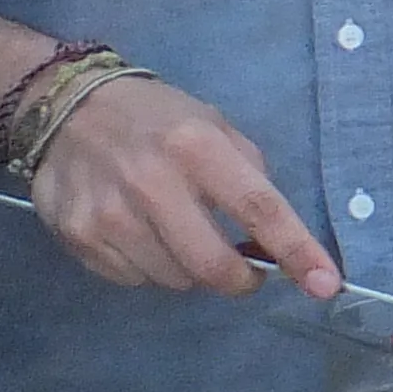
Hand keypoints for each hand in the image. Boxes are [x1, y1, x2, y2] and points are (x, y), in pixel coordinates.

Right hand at [27, 72, 343, 299]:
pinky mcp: (78, 236)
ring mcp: (109, 213)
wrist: (66, 107)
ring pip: (173, 280)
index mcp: (198, 146)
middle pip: (212, 266)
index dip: (297, 251)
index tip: (326, 284)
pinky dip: (147, 267)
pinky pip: (133, 280)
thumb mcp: (215, 125)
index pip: (259, 209)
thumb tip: (276, 239)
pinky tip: (137, 231)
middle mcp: (151, 182)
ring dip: (188, 269)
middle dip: (239, 281)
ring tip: (175, 231)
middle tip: (243, 272)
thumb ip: (250, 176)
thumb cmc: (157, 119)